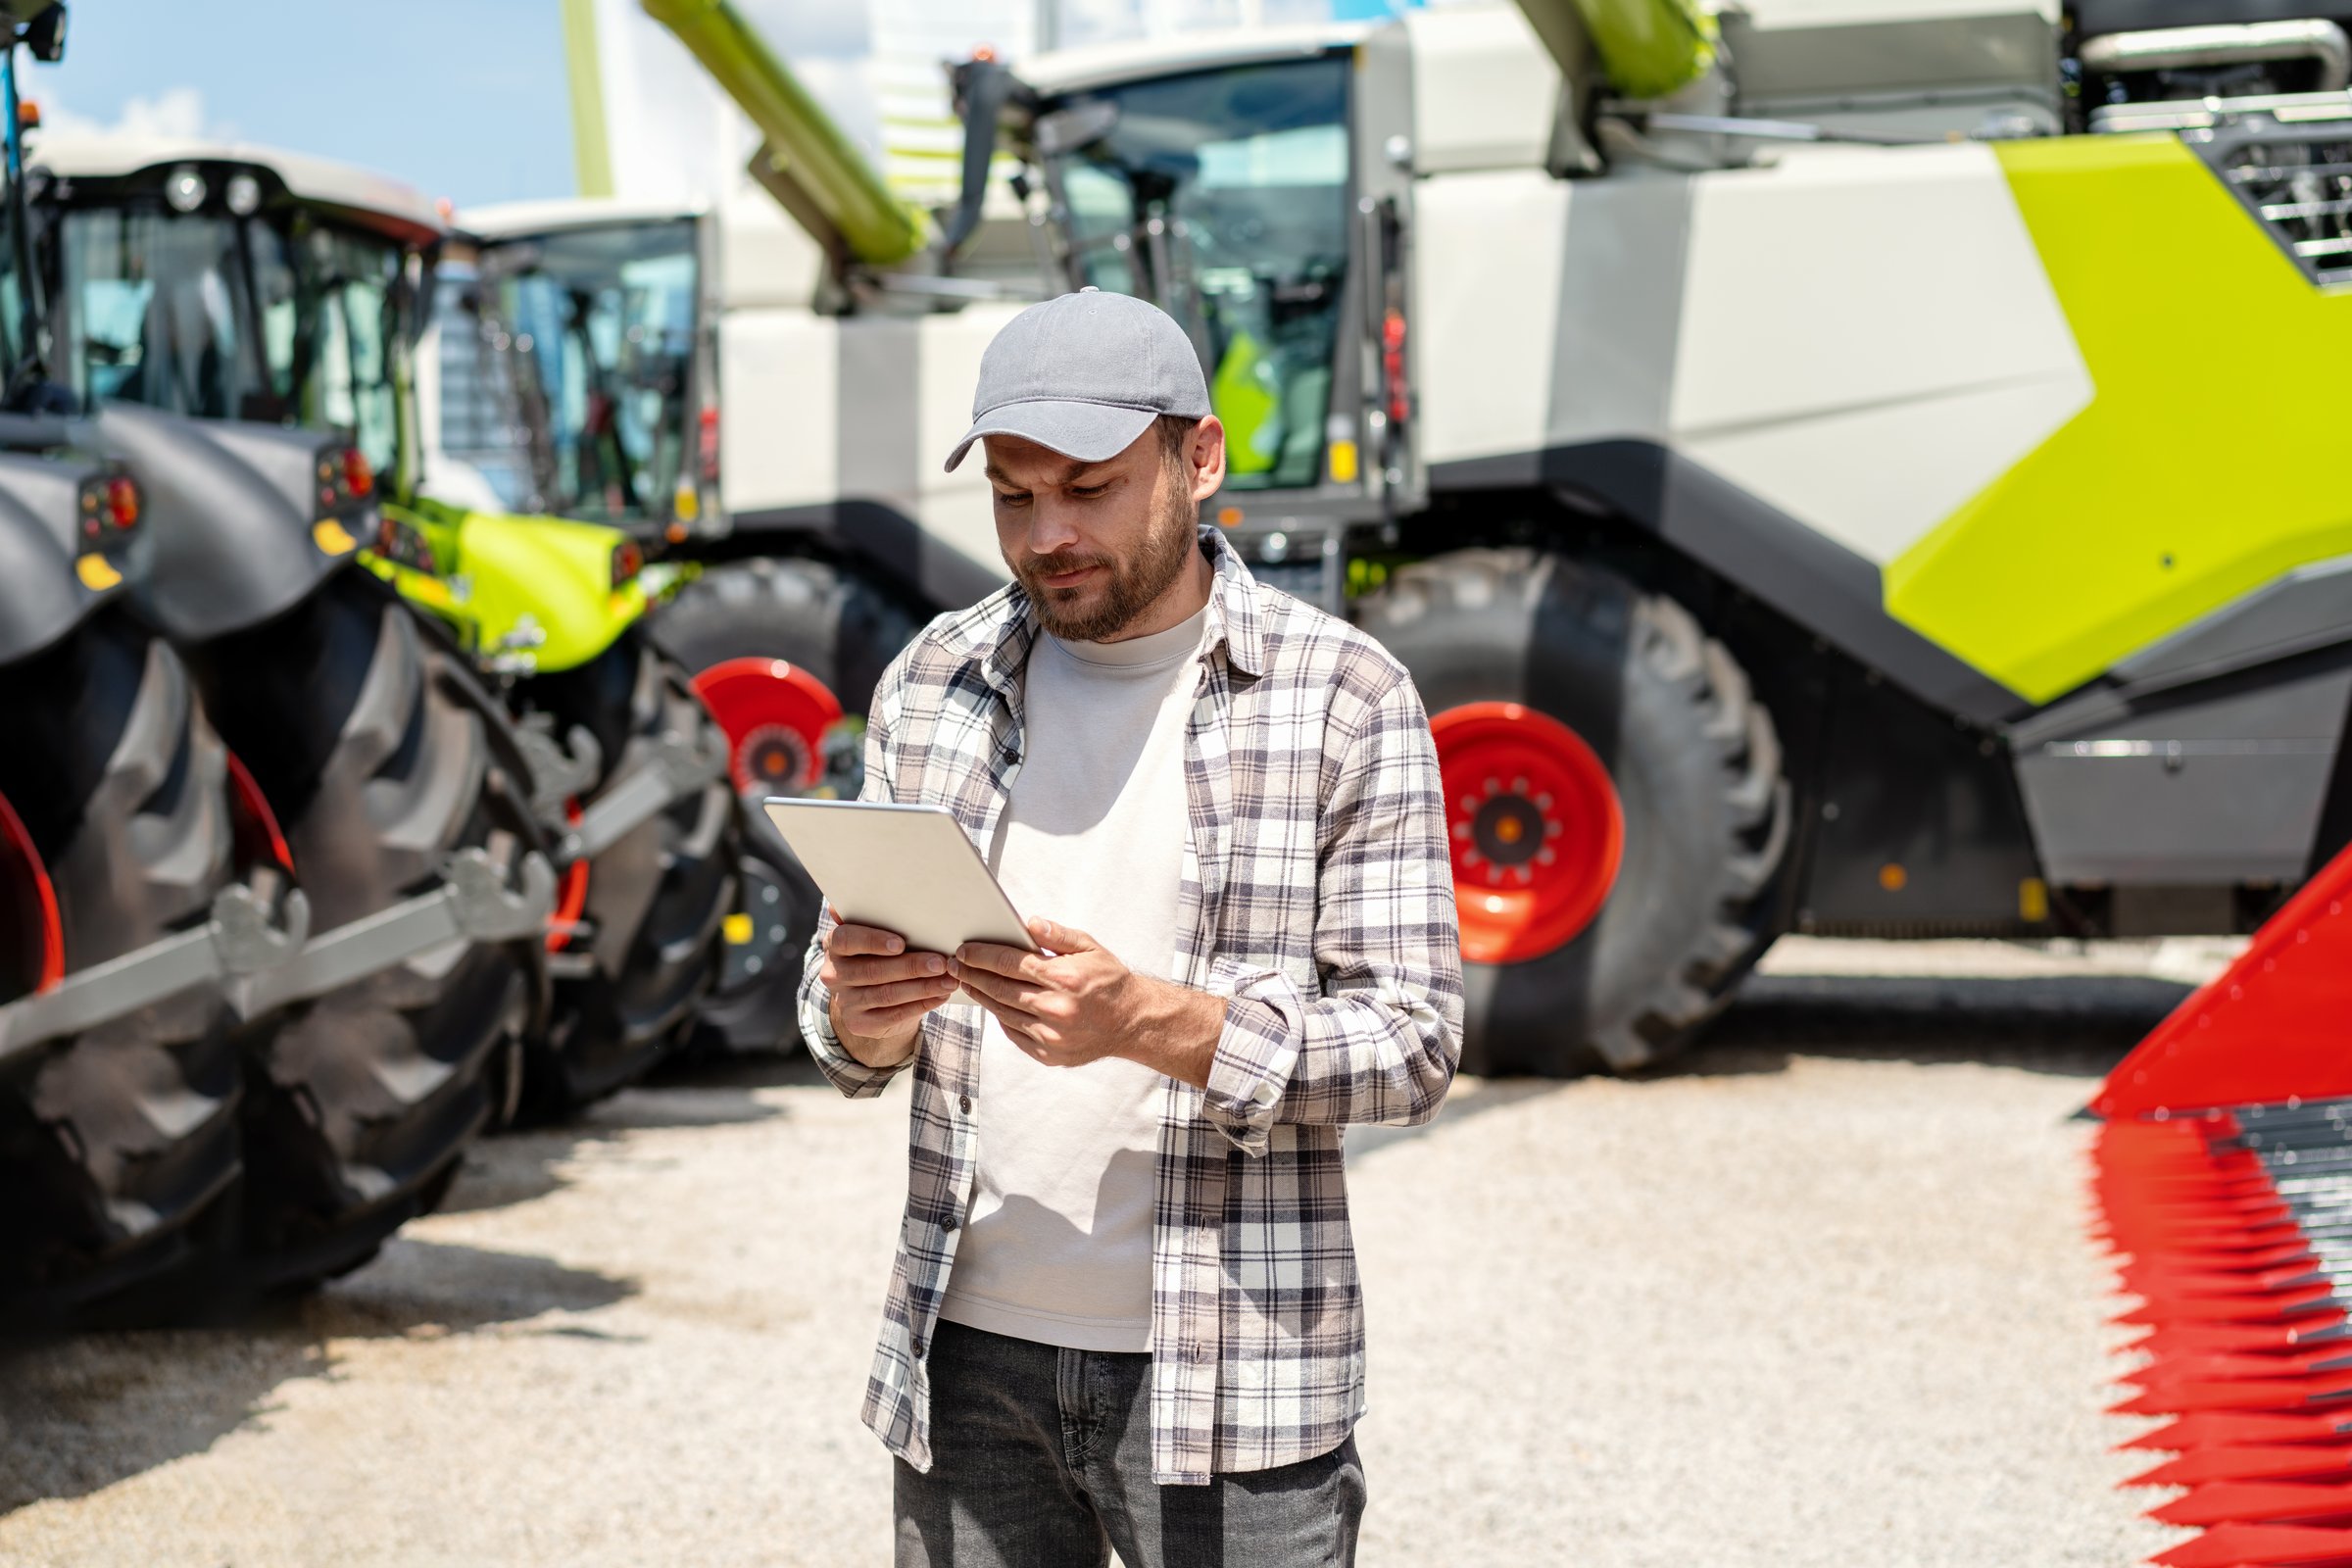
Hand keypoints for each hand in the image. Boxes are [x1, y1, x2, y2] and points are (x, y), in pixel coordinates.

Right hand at [820, 916, 956, 1067]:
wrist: (869, 997)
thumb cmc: (877, 954)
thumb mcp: (871, 934)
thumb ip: (870, 916)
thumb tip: (860, 894)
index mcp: (834, 946)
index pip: (846, 940)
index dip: (872, 942)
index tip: (900, 943)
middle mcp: (834, 975)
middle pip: (873, 971)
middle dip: (911, 966)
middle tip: (941, 962)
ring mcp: (846, 1002)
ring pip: (887, 994)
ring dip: (923, 987)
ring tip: (949, 979)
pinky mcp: (860, 1023)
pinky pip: (894, 1014)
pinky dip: (921, 1004)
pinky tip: (940, 995)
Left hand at [953, 917, 1223, 1083]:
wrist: (1132, 1022)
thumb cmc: (1109, 980)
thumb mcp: (1090, 948)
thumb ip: (1058, 936)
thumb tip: (1028, 923)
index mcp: (1065, 979)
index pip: (1011, 963)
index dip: (982, 955)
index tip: (964, 950)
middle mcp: (1057, 1009)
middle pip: (1000, 989)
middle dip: (973, 974)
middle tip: (955, 964)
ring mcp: (1052, 1035)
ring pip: (1003, 1012)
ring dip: (981, 996)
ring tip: (968, 982)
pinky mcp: (1049, 1054)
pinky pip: (1014, 1033)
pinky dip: (1000, 1017)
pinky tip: (992, 1003)